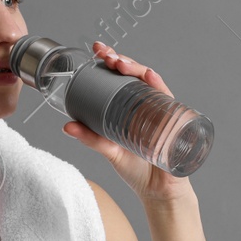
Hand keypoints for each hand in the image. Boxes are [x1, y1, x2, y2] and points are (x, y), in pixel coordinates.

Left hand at [62, 40, 195, 204]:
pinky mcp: (173, 119)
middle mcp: (146, 104)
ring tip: (119, 63)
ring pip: (149, 80)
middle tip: (105, 54)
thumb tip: (67, 126)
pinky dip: (157, 85)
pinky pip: (167, 97)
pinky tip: (148, 76)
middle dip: (120, 59)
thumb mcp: (110, 151)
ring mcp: (160, 110)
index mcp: (130, 107)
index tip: (97, 50)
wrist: (158, 190)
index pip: (121, 78)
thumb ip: (91, 138)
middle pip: (134, 75)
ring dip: (135, 68)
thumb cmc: (137, 169)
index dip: (111, 61)